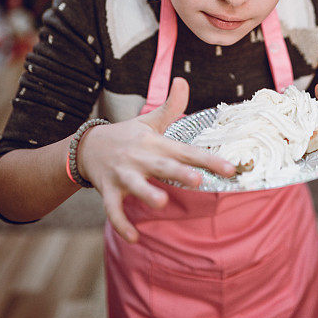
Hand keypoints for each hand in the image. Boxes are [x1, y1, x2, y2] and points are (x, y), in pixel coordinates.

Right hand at [76, 77, 235, 243]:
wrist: (88, 147)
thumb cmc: (128, 136)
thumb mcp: (149, 121)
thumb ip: (171, 106)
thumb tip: (183, 80)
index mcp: (154, 142)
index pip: (186, 151)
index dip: (208, 160)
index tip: (230, 169)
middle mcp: (140, 157)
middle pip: (162, 165)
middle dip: (179, 172)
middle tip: (198, 180)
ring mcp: (123, 174)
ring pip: (135, 185)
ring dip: (147, 193)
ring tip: (160, 203)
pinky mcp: (109, 190)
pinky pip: (113, 209)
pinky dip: (121, 223)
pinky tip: (134, 238)